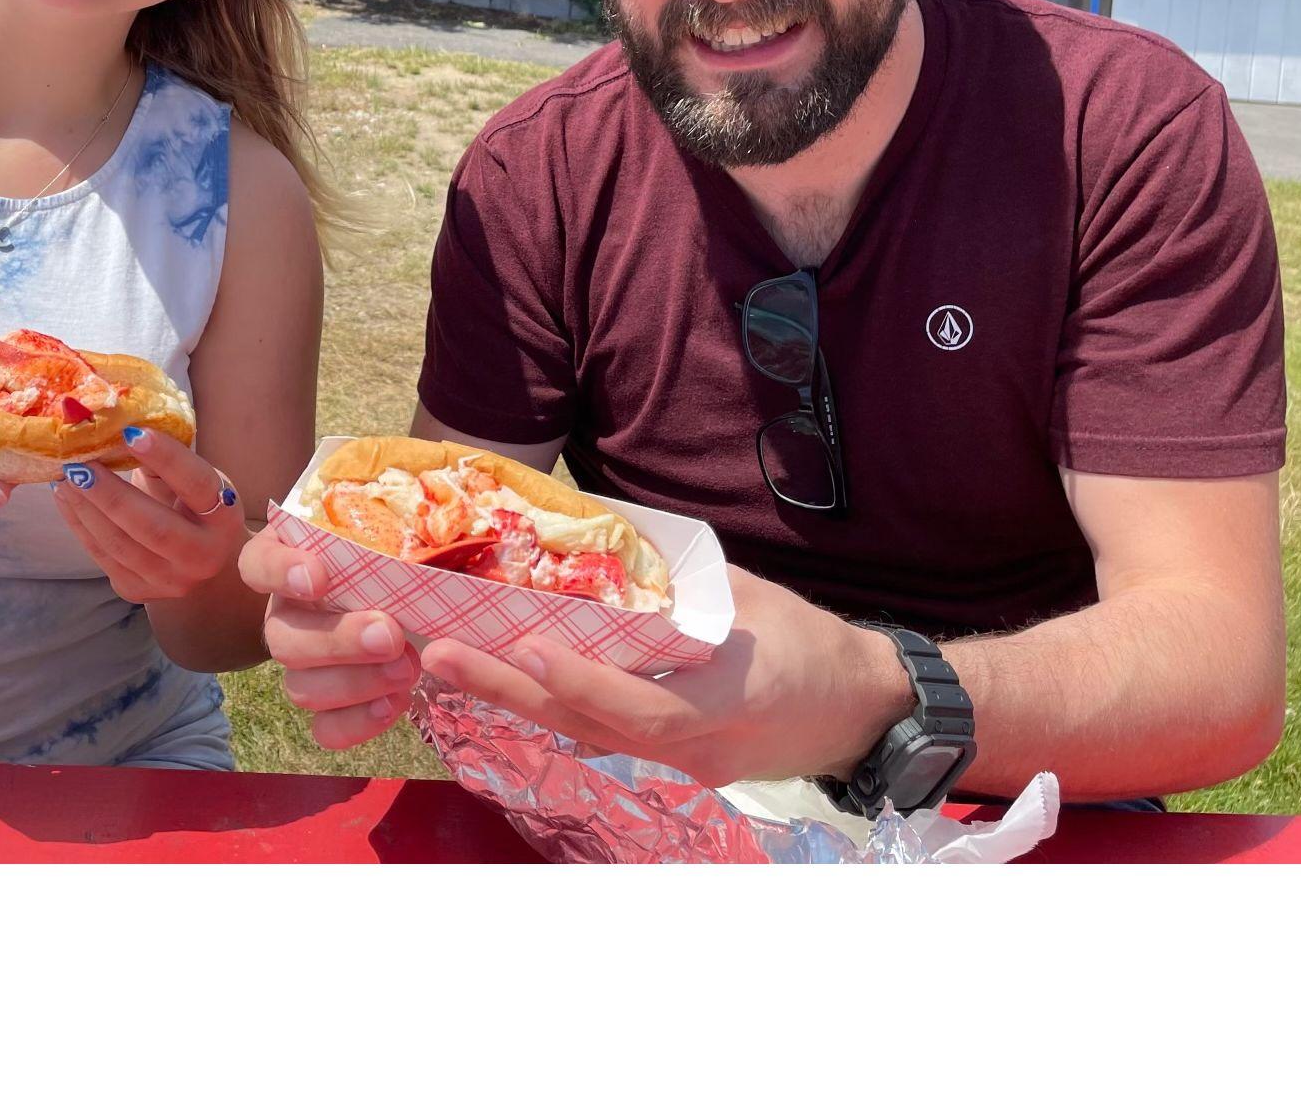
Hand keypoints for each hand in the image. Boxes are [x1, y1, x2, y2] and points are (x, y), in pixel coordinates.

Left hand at [51, 429, 249, 603]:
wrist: (200, 565)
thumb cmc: (192, 508)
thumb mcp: (194, 481)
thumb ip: (166, 462)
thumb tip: (119, 428)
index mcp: (224, 518)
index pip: (196, 485)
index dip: (166, 458)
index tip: (130, 432)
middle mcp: (202, 556)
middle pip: (153, 527)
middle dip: (110, 493)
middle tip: (79, 462)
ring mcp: (170, 581)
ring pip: (120, 545)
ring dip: (85, 508)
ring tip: (64, 477)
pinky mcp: (137, 591)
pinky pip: (102, 557)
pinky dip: (79, 524)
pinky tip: (65, 497)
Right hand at [236, 529, 421, 749]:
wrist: (402, 590)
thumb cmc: (390, 548)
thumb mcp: (387, 526)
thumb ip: (392, 519)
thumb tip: (433, 500)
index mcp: (290, 563)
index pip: (259, 564)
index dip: (281, 573)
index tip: (318, 577)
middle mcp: (285, 614)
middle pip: (283, 639)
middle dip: (339, 640)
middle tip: (390, 633)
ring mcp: (302, 665)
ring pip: (301, 688)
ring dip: (354, 684)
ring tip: (408, 669)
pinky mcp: (326, 704)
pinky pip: (324, 729)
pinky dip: (357, 723)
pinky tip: (394, 704)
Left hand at [418, 566, 910, 788]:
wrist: (861, 710)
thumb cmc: (807, 641)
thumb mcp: (746, 596)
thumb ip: (674, 581)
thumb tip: (602, 535)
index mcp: (723, 702)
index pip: (642, 705)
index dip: (584, 681)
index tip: (532, 647)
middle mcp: (691, 747)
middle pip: (586, 725)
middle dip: (507, 691)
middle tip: (440, 654)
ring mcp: (679, 764)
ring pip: (581, 734)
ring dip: (511, 700)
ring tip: (445, 660)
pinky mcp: (670, 764)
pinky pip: (598, 736)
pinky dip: (546, 707)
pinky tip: (497, 680)